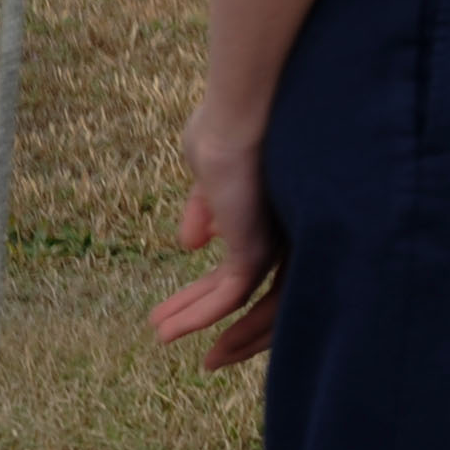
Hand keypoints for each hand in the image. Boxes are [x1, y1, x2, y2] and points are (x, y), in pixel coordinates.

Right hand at [149, 101, 284, 369]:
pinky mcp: (259, 248)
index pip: (255, 266)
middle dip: (213, 318)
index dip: (215, 290)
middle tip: (172, 337)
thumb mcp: (211, 172)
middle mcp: (288, 233)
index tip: (181, 307)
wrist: (237, 112)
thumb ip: (206, 208)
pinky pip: (230, 296)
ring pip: (244, 302)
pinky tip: (169, 329)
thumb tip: (190, 244)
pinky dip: (199, 315)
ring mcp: (277, 243)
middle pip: (260, 294)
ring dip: (199, 320)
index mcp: (281, 214)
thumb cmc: (226, 126)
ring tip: (161, 336)